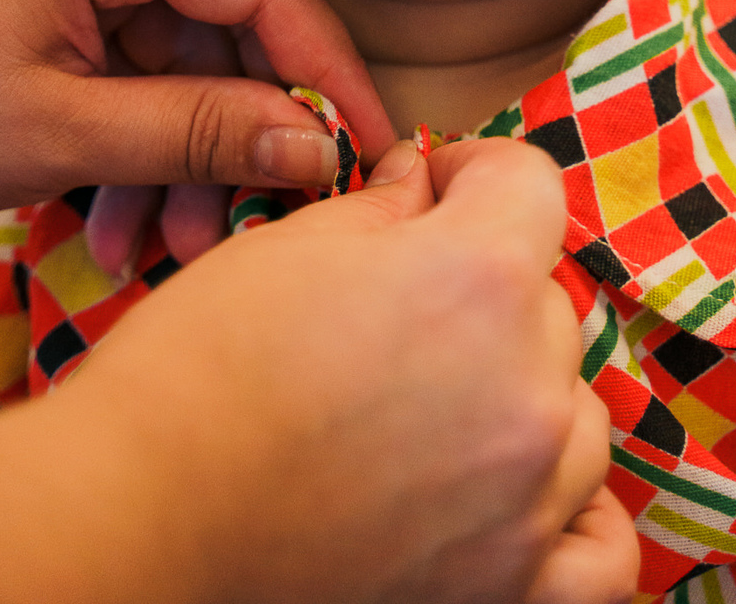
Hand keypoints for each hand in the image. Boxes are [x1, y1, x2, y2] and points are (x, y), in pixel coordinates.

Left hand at [0, 0, 392, 218]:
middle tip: (246, 222)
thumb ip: (198, 133)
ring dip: (178, 137)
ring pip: (172, 31)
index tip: (370, 142)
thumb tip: (317, 145)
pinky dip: (132, 114)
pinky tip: (117, 206)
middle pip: (216, 7)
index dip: (322, 65)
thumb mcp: (58, 135)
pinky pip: (125, 33)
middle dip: (233, 123)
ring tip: (157, 241)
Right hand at [0, 137, 629, 603]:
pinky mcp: (512, 587)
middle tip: (394, 308)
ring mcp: (529, 496)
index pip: (529, 183)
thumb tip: (425, 183)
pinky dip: (571, 514)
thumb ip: (386, 206)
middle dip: (482, 285)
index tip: (426, 194)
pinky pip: (600, 547)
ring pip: (574, 410)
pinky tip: (514, 492)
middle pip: (544, 299)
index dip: (470, 174)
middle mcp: (526, 384)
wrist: (135, 512)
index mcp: (477, 276)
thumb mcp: (290, 244)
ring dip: (519, 391)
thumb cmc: (197, 366)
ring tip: (432, 401)